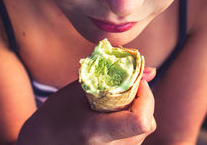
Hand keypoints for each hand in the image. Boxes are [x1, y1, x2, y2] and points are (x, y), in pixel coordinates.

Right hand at [17, 67, 156, 143]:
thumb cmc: (54, 116)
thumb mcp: (78, 92)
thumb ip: (115, 79)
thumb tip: (152, 71)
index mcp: (97, 131)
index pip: (141, 121)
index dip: (146, 97)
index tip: (134, 81)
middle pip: (148, 122)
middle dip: (143, 99)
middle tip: (124, 87)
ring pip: (145, 129)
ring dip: (138, 108)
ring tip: (114, 101)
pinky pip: (137, 135)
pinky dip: (132, 119)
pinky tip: (114, 114)